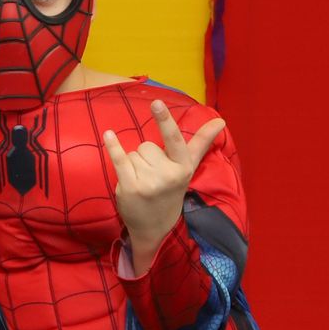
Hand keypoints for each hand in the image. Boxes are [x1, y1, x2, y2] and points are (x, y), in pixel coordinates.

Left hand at [102, 98, 224, 259]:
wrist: (155, 227)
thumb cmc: (172, 191)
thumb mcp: (189, 168)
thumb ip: (202, 142)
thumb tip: (220, 120)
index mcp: (183, 167)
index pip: (174, 139)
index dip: (164, 120)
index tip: (157, 103)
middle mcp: (167, 174)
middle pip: (147, 146)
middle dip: (146, 157)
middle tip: (152, 176)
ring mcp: (148, 182)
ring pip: (133, 153)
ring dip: (134, 164)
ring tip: (142, 181)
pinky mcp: (130, 187)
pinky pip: (119, 159)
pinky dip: (113, 147)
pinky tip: (108, 135)